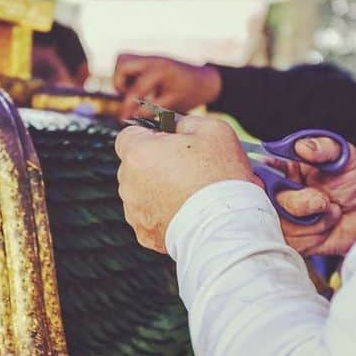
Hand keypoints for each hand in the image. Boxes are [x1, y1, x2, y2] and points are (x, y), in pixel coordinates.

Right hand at [113, 54, 221, 119]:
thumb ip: (150, 110)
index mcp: (161, 70)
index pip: (136, 88)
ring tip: (133, 92)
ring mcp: (149, 57)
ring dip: (122, 78)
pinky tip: (137, 87)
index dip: (127, 106)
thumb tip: (130, 117)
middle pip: (122, 65)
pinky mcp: (147, 59)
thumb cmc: (190, 92)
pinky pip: (128, 62)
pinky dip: (126, 75)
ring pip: (122, 60)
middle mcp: (152, 59)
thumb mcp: (172, 104)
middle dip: (120, 84)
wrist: (203, 80)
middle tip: (129, 98)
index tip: (123, 118)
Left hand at [115, 114, 259, 252]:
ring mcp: (134, 211)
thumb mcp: (212, 130)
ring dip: (158, 189)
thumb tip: (173, 126)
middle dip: (155, 163)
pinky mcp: (144, 233)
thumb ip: (184, 122)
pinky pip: (149, 216)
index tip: (170, 142)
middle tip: (186, 168)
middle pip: (135, 165)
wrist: (227, 226)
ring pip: (141, 192)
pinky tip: (185, 211)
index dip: (150, 135)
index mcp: (138, 153)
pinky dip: (162, 213)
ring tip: (189, 193)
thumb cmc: (220, 176)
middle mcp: (128, 183)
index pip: (129, 135)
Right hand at [271, 137, 355, 256]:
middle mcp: (282, 194)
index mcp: (287, 170)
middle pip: (270, 201)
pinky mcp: (294, 240)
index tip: (287, 179)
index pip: (262, 170)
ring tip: (331, 211)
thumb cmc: (354, 182)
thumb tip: (303, 147)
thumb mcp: (345, 157)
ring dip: (314, 221)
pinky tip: (327, 226)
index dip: (266, 175)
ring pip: (283, 224)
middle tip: (322, 200)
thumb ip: (325, 146)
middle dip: (300, 203)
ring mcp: (286, 218)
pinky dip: (315, 236)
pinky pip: (293, 243)